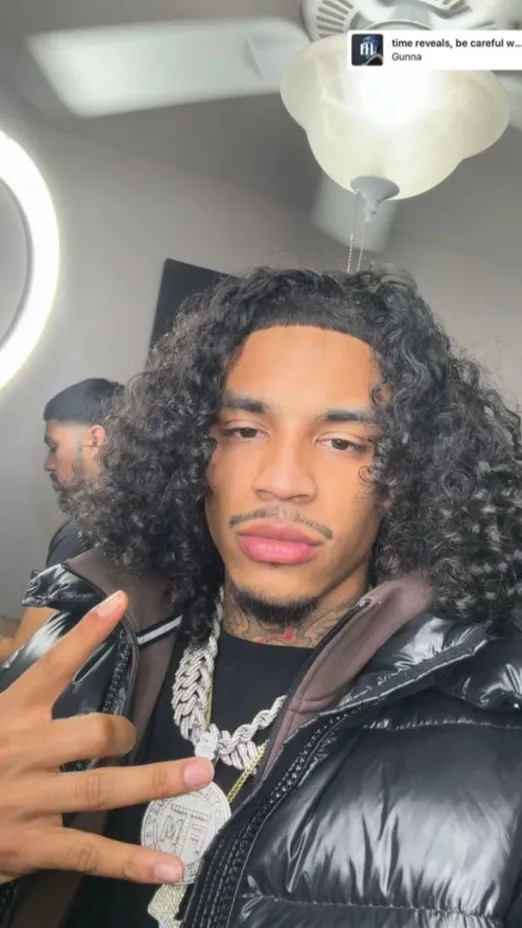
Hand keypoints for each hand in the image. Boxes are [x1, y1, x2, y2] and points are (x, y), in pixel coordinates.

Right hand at [0, 591, 212, 884]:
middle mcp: (22, 753)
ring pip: (102, 789)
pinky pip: (89, 854)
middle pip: (93, 733)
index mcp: (8, 714)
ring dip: (156, 781)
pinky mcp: (32, 847)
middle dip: (124, 732)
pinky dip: (132, 863)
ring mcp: (29, 802)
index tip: (122, 602)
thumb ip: (16, 688)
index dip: (88, 633)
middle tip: (132, 735)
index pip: (53, 665)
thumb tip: (36, 655)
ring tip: (200, 773)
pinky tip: (170, 866)